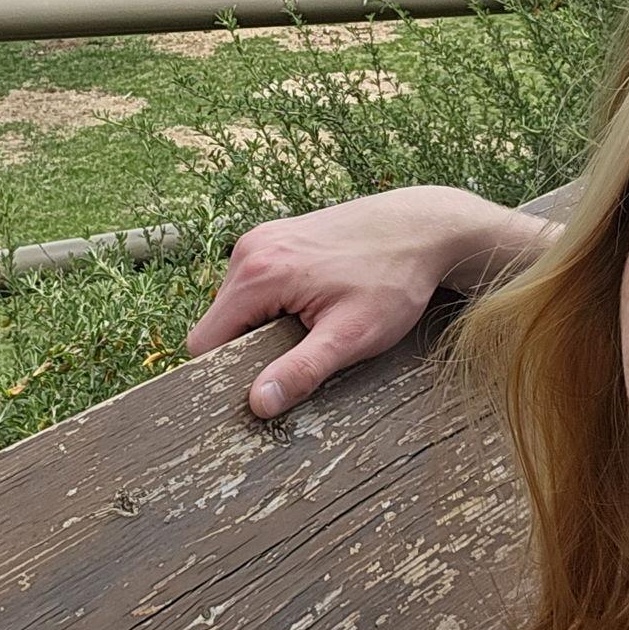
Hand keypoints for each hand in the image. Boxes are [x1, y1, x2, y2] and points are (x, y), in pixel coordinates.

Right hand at [187, 187, 553, 417]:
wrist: (425, 226)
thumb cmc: (393, 280)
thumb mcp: (351, 335)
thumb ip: (301, 370)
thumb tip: (257, 403)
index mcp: (257, 273)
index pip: (203, 341)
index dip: (225, 370)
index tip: (264, 382)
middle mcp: (250, 249)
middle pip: (220, 321)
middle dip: (250, 347)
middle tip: (303, 353)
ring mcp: (264, 237)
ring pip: (238, 303)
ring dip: (265, 324)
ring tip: (315, 325)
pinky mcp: (279, 235)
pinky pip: (256, 282)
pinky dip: (276, 302)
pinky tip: (317, 303)